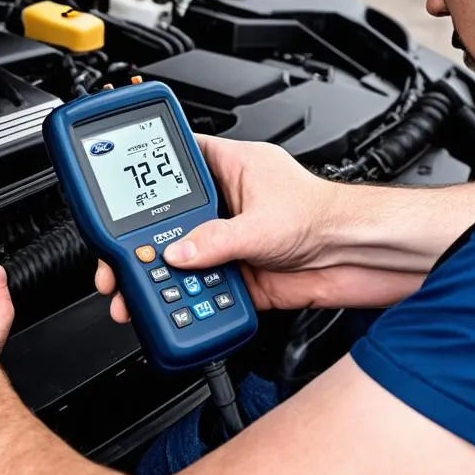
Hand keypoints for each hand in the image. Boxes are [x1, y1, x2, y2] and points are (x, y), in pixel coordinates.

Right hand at [96, 136, 421, 317]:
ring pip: (180, 260)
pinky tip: (173, 311)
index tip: (115, 192)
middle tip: (115, 264)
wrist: (359, 256)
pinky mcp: (237, 276)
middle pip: (167, 221)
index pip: (175, 163)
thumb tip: (176, 253)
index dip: (143, 175)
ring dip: (159, 280)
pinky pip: (202, 292)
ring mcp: (227, 242)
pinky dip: (187, 304)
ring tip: (133, 295)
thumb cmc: (325, 213)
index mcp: (227, 169)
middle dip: (139, 245)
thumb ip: (216, 240)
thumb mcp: (263, 222)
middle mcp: (223, 205)